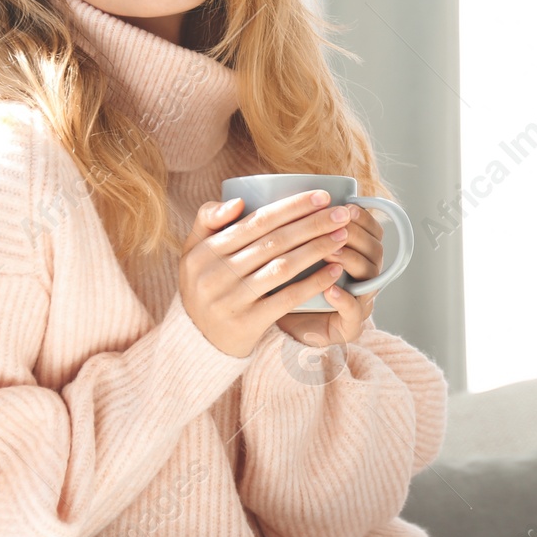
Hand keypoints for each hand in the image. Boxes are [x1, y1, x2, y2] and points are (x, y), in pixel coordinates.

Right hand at [177, 189, 356, 357]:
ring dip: (317, 249)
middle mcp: (216, 273)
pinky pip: (287, 299)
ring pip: (283, 267)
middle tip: (343, 214)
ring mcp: (232, 299)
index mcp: (204, 250)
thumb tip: (240, 201)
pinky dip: (313, 283)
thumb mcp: (193, 251)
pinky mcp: (248, 323)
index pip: (257, 221)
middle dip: (313, 224)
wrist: (197, 339)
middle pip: (274, 241)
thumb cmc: (203, 284)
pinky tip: (334, 270)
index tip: (323, 196)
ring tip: (342, 236)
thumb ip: (209, 219)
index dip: (292, 207)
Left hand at [279, 203, 384, 348]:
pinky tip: (331, 289)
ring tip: (330, 253)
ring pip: (369, 278)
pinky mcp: (349, 326)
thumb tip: (282, 187)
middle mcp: (365, 277)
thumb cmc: (287, 281)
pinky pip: (355, 313)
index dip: (364, 217)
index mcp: (358, 254)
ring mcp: (360, 302)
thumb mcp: (293, 248)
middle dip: (355, 236)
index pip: (373, 231)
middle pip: (375, 251)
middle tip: (335, 227)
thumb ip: (297, 225)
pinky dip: (345, 299)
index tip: (346, 205)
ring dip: (350, 261)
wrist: (279, 323)